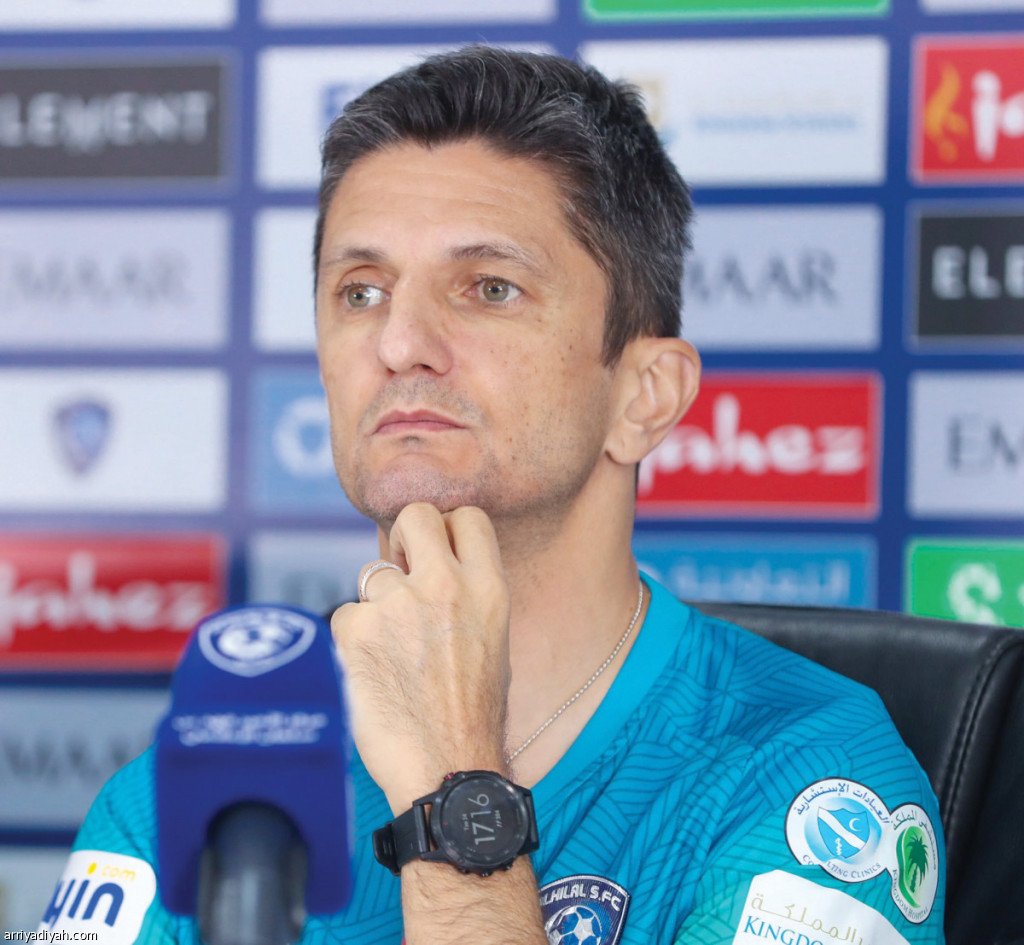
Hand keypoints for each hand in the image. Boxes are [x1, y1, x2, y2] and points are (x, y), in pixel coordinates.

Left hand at [331, 502, 510, 812]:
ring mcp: (398, 604)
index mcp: (489, 588)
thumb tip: (431, 563)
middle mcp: (445, 585)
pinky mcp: (357, 630)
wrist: (447, 769)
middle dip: (405, 537)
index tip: (438, 549)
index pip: (468, 516)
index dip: (448, 528)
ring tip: (394, 652)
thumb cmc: (473, 714)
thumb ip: (467, 592)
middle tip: (403, 571)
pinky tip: (373, 673)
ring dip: (377, 604)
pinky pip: (346, 615)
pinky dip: (353, 641)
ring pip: (371, 573)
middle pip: (415, 515)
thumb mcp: (494, 638)